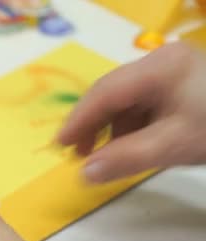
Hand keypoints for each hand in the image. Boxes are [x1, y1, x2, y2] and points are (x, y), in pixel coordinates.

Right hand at [58, 42, 205, 182]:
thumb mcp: (175, 145)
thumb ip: (125, 159)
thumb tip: (83, 175)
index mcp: (159, 68)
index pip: (105, 93)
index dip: (78, 120)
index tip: (59, 146)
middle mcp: (161, 62)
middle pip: (113, 93)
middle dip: (92, 124)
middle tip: (77, 154)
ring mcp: (173, 72)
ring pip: (127, 100)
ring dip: (111, 128)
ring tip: (102, 156)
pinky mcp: (183, 85)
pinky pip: (145, 104)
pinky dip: (131, 126)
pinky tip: (129, 145)